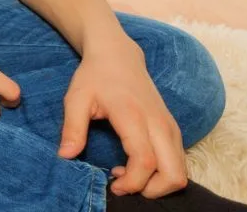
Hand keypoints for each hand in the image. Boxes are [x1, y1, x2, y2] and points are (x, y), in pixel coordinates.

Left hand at [59, 42, 186, 198]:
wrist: (118, 54)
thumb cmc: (95, 76)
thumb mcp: (76, 98)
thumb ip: (72, 128)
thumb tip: (66, 156)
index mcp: (133, 115)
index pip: (144, 160)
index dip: (132, 182)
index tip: (113, 185)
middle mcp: (158, 123)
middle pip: (174, 173)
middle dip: (153, 191)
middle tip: (123, 185)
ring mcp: (169, 125)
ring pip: (181, 170)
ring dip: (158, 183)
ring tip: (126, 173)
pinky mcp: (173, 128)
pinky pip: (178, 160)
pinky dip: (163, 172)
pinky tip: (136, 164)